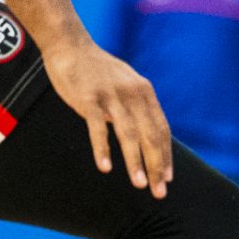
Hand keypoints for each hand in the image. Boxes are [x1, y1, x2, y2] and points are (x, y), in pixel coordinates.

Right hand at [42, 36, 173, 195]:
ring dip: (136, 162)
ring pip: (129, 134)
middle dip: (157, 166)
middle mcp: (133, 93)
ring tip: (140, 184)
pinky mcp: (89, 98)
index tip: (168, 178)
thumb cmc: (97, 70)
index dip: (166, 155)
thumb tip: (148, 133)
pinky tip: (106, 167)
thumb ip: (138, 106)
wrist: (70, 45)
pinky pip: (98, 127)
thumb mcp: (126, 84)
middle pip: (150, 135)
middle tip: (159, 192)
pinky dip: (102, 148)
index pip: (161, 129)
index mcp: (145, 92)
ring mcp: (111, 95)